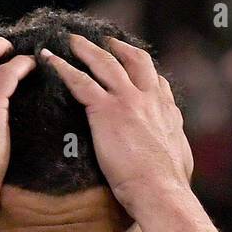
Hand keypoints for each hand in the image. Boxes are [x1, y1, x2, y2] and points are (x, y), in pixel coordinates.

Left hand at [41, 34, 193, 218]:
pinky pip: (80, 82)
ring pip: (104, 63)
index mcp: (166, 112)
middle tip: (106, 40)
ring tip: (73, 40)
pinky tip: (50, 60)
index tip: (135, 65)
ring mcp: (127, 101)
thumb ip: (175, 143)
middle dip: (119, 48)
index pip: (156, 82)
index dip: (144, 71)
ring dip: (87, 49)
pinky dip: (63, 67)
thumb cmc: (170, 185)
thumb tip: (178, 149)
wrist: (160, 191)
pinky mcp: (106, 110)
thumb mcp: (181, 156)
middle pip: (134, 61)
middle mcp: (149, 99)